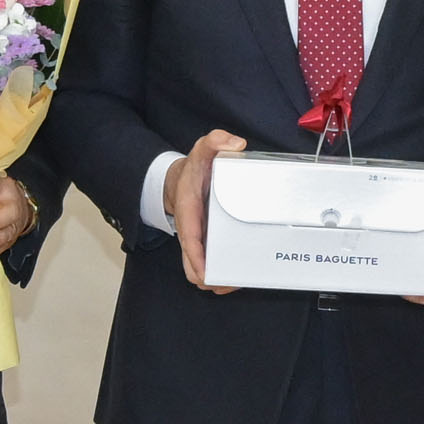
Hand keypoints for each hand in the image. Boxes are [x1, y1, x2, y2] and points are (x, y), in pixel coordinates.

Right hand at [164, 129, 244, 293]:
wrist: (182, 180)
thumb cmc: (194, 170)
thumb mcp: (203, 150)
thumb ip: (216, 141)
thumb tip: (236, 144)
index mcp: (188, 215)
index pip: (190, 243)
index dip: (198, 260)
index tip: (208, 273)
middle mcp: (192, 234)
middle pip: (194, 269)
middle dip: (211, 280)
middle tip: (234, 281)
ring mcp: (200, 242)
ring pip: (202, 273)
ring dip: (218, 281)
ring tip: (240, 282)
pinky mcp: (209, 245)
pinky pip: (212, 265)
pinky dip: (223, 274)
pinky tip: (241, 275)